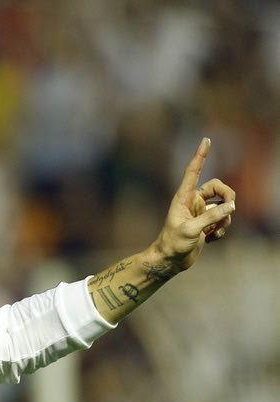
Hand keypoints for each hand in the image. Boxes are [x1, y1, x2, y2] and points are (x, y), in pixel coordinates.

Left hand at [152, 138, 235, 271]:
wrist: (170, 261)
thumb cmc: (173, 244)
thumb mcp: (191, 230)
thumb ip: (211, 217)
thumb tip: (231, 206)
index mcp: (183, 197)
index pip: (193, 171)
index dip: (200, 156)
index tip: (206, 140)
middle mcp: (193, 202)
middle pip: (219, 187)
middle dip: (229, 196)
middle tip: (231, 208)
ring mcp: (201, 212)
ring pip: (224, 206)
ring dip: (224, 219)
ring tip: (212, 233)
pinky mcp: (207, 223)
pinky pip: (223, 220)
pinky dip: (221, 229)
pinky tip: (209, 239)